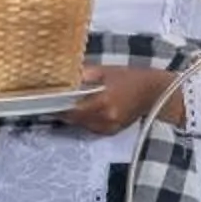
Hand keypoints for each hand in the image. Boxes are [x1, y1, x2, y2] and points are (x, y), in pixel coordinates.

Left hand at [59, 66, 181, 136]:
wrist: (153, 92)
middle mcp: (105, 118)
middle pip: (75, 119)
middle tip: (52, 104)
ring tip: (66, 107)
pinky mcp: (112, 131)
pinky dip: (85, 121)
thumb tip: (65, 77)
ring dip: (73, 117)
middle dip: (64, 112)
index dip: (58, 108)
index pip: (73, 109)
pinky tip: (84, 112)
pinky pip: (92, 128)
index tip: (46, 103)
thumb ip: (85, 74)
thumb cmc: (129, 77)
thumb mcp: (106, 70)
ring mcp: (109, 127)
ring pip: (82, 125)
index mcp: (103, 101)